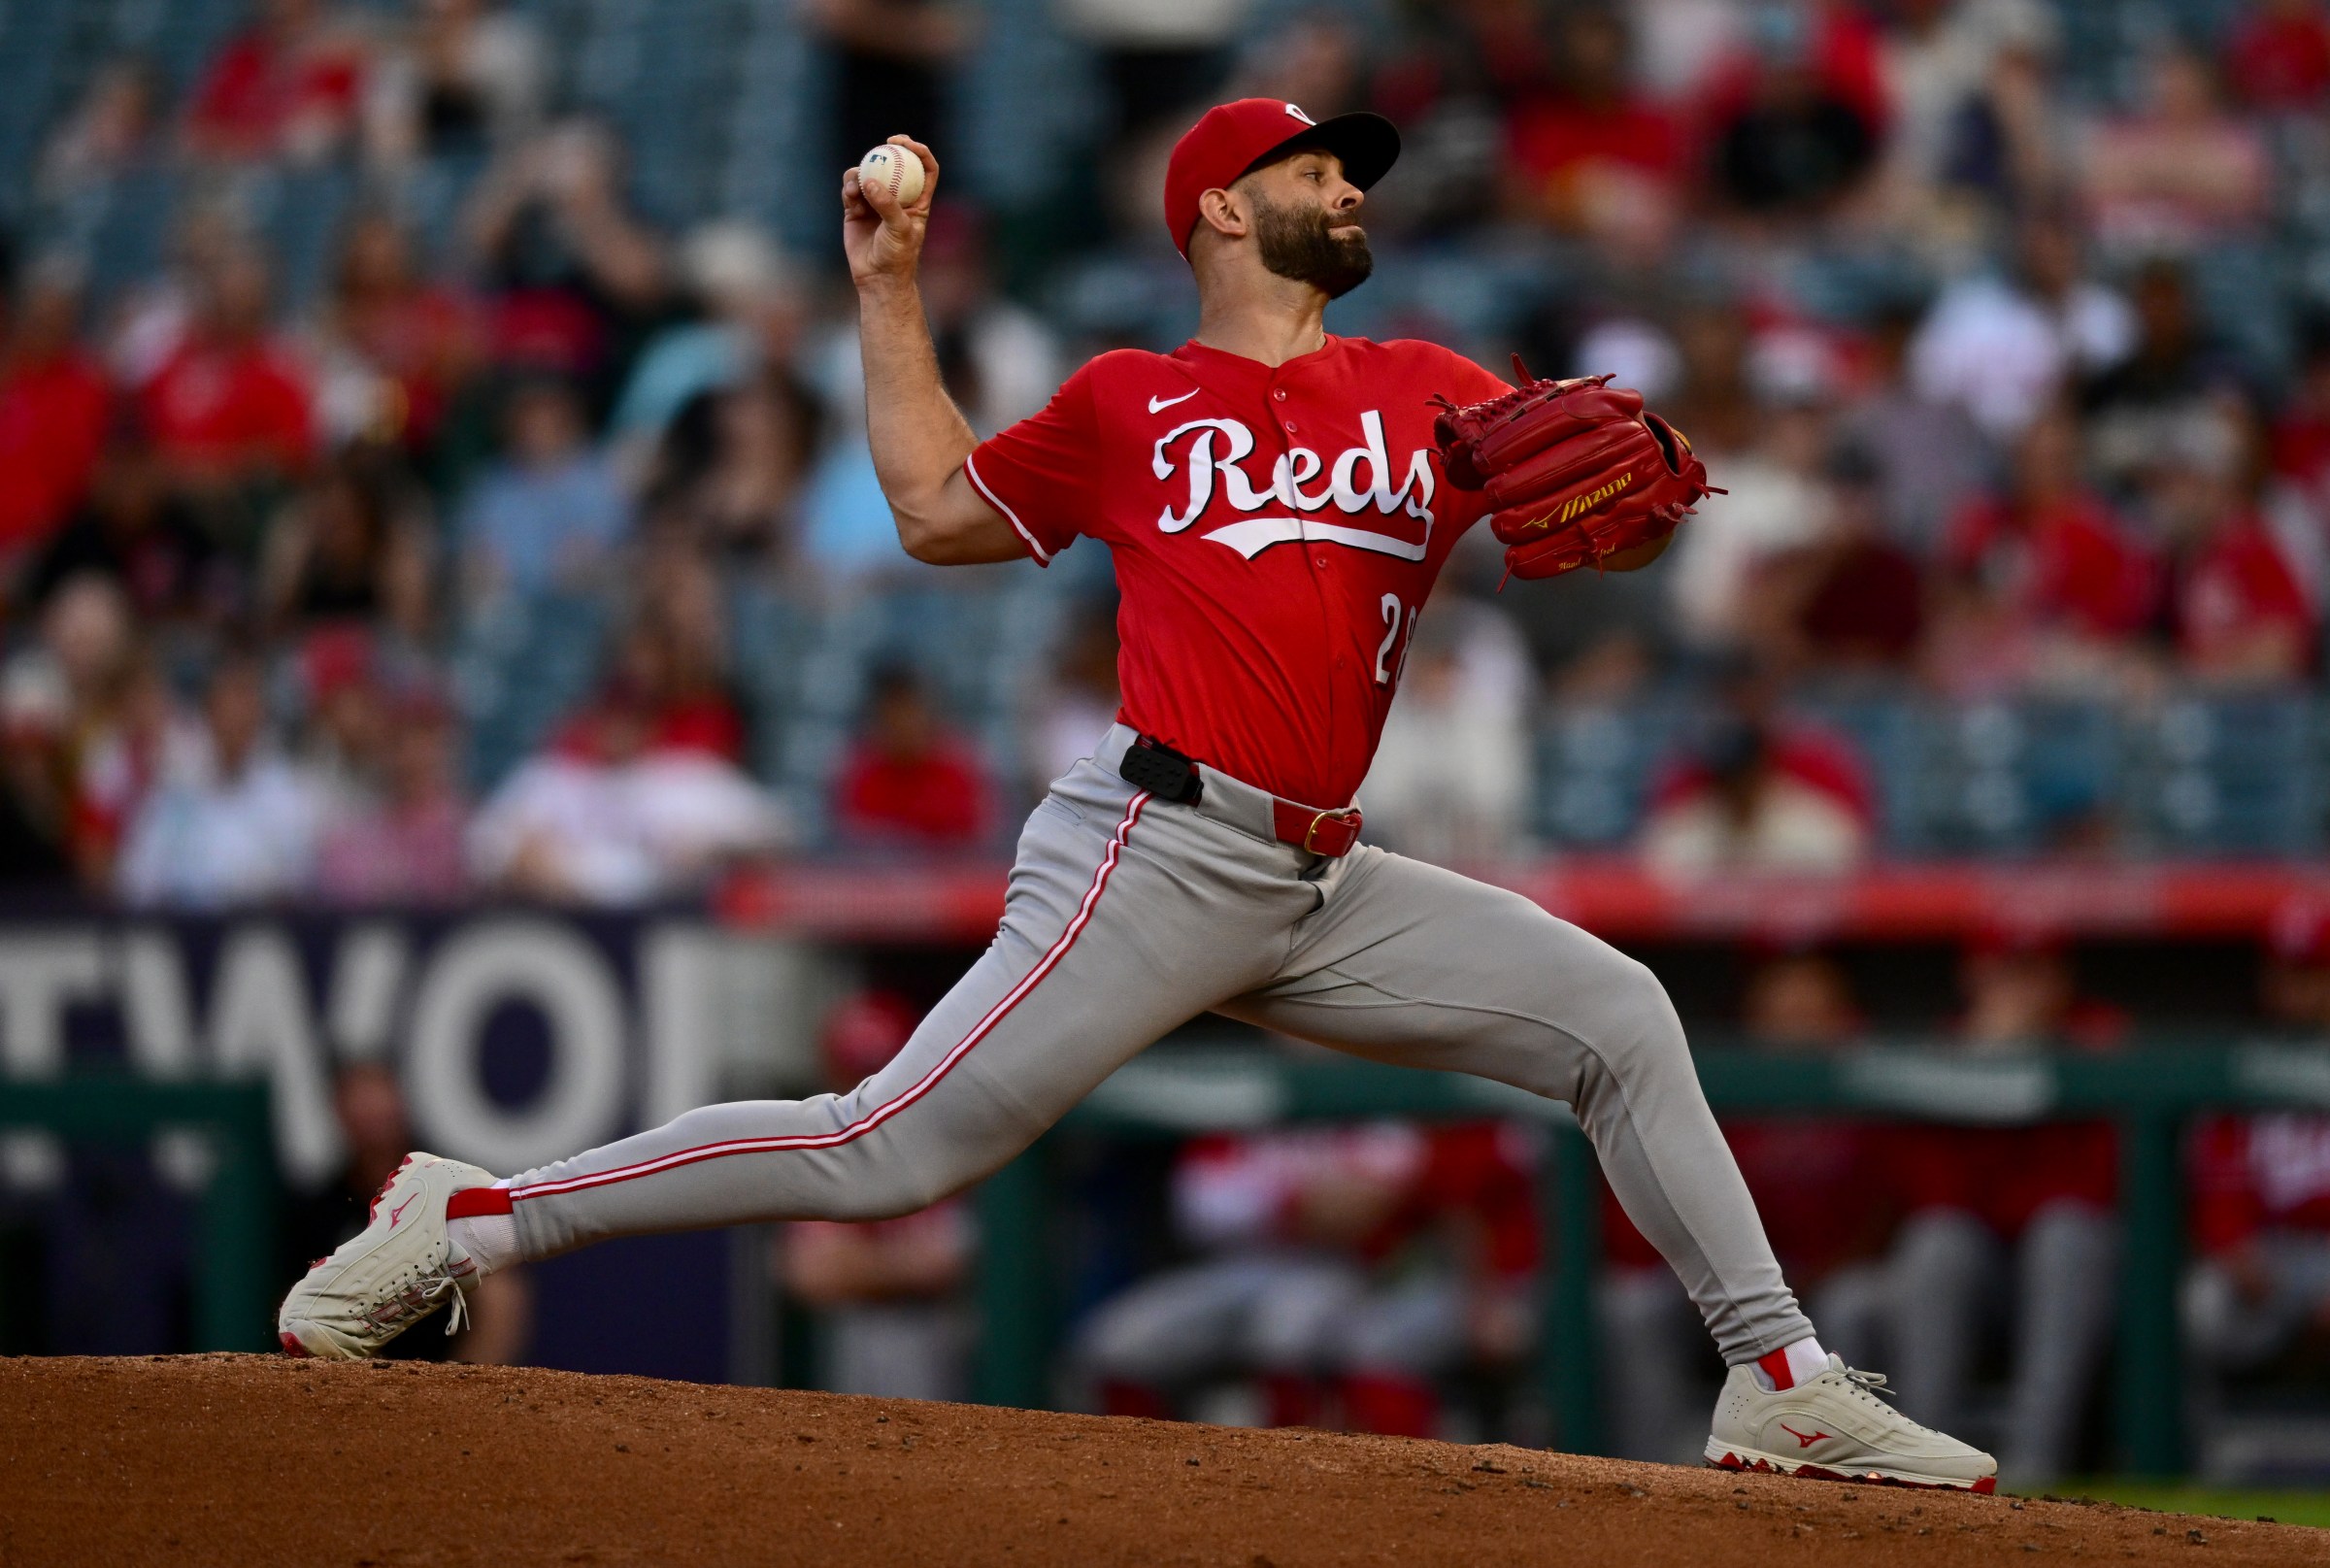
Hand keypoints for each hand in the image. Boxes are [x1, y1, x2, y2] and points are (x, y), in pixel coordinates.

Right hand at [843, 135, 938, 291]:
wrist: (877, 278)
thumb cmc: (897, 256)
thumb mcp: (899, 230)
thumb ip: (887, 205)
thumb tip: (870, 182)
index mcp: (917, 201)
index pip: (925, 169)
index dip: (919, 152)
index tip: (906, 144)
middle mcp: (897, 198)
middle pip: (895, 165)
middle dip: (889, 151)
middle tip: (884, 145)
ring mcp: (875, 202)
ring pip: (869, 175)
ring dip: (862, 173)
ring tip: (857, 186)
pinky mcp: (855, 210)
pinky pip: (851, 190)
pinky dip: (850, 187)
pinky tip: (850, 194)